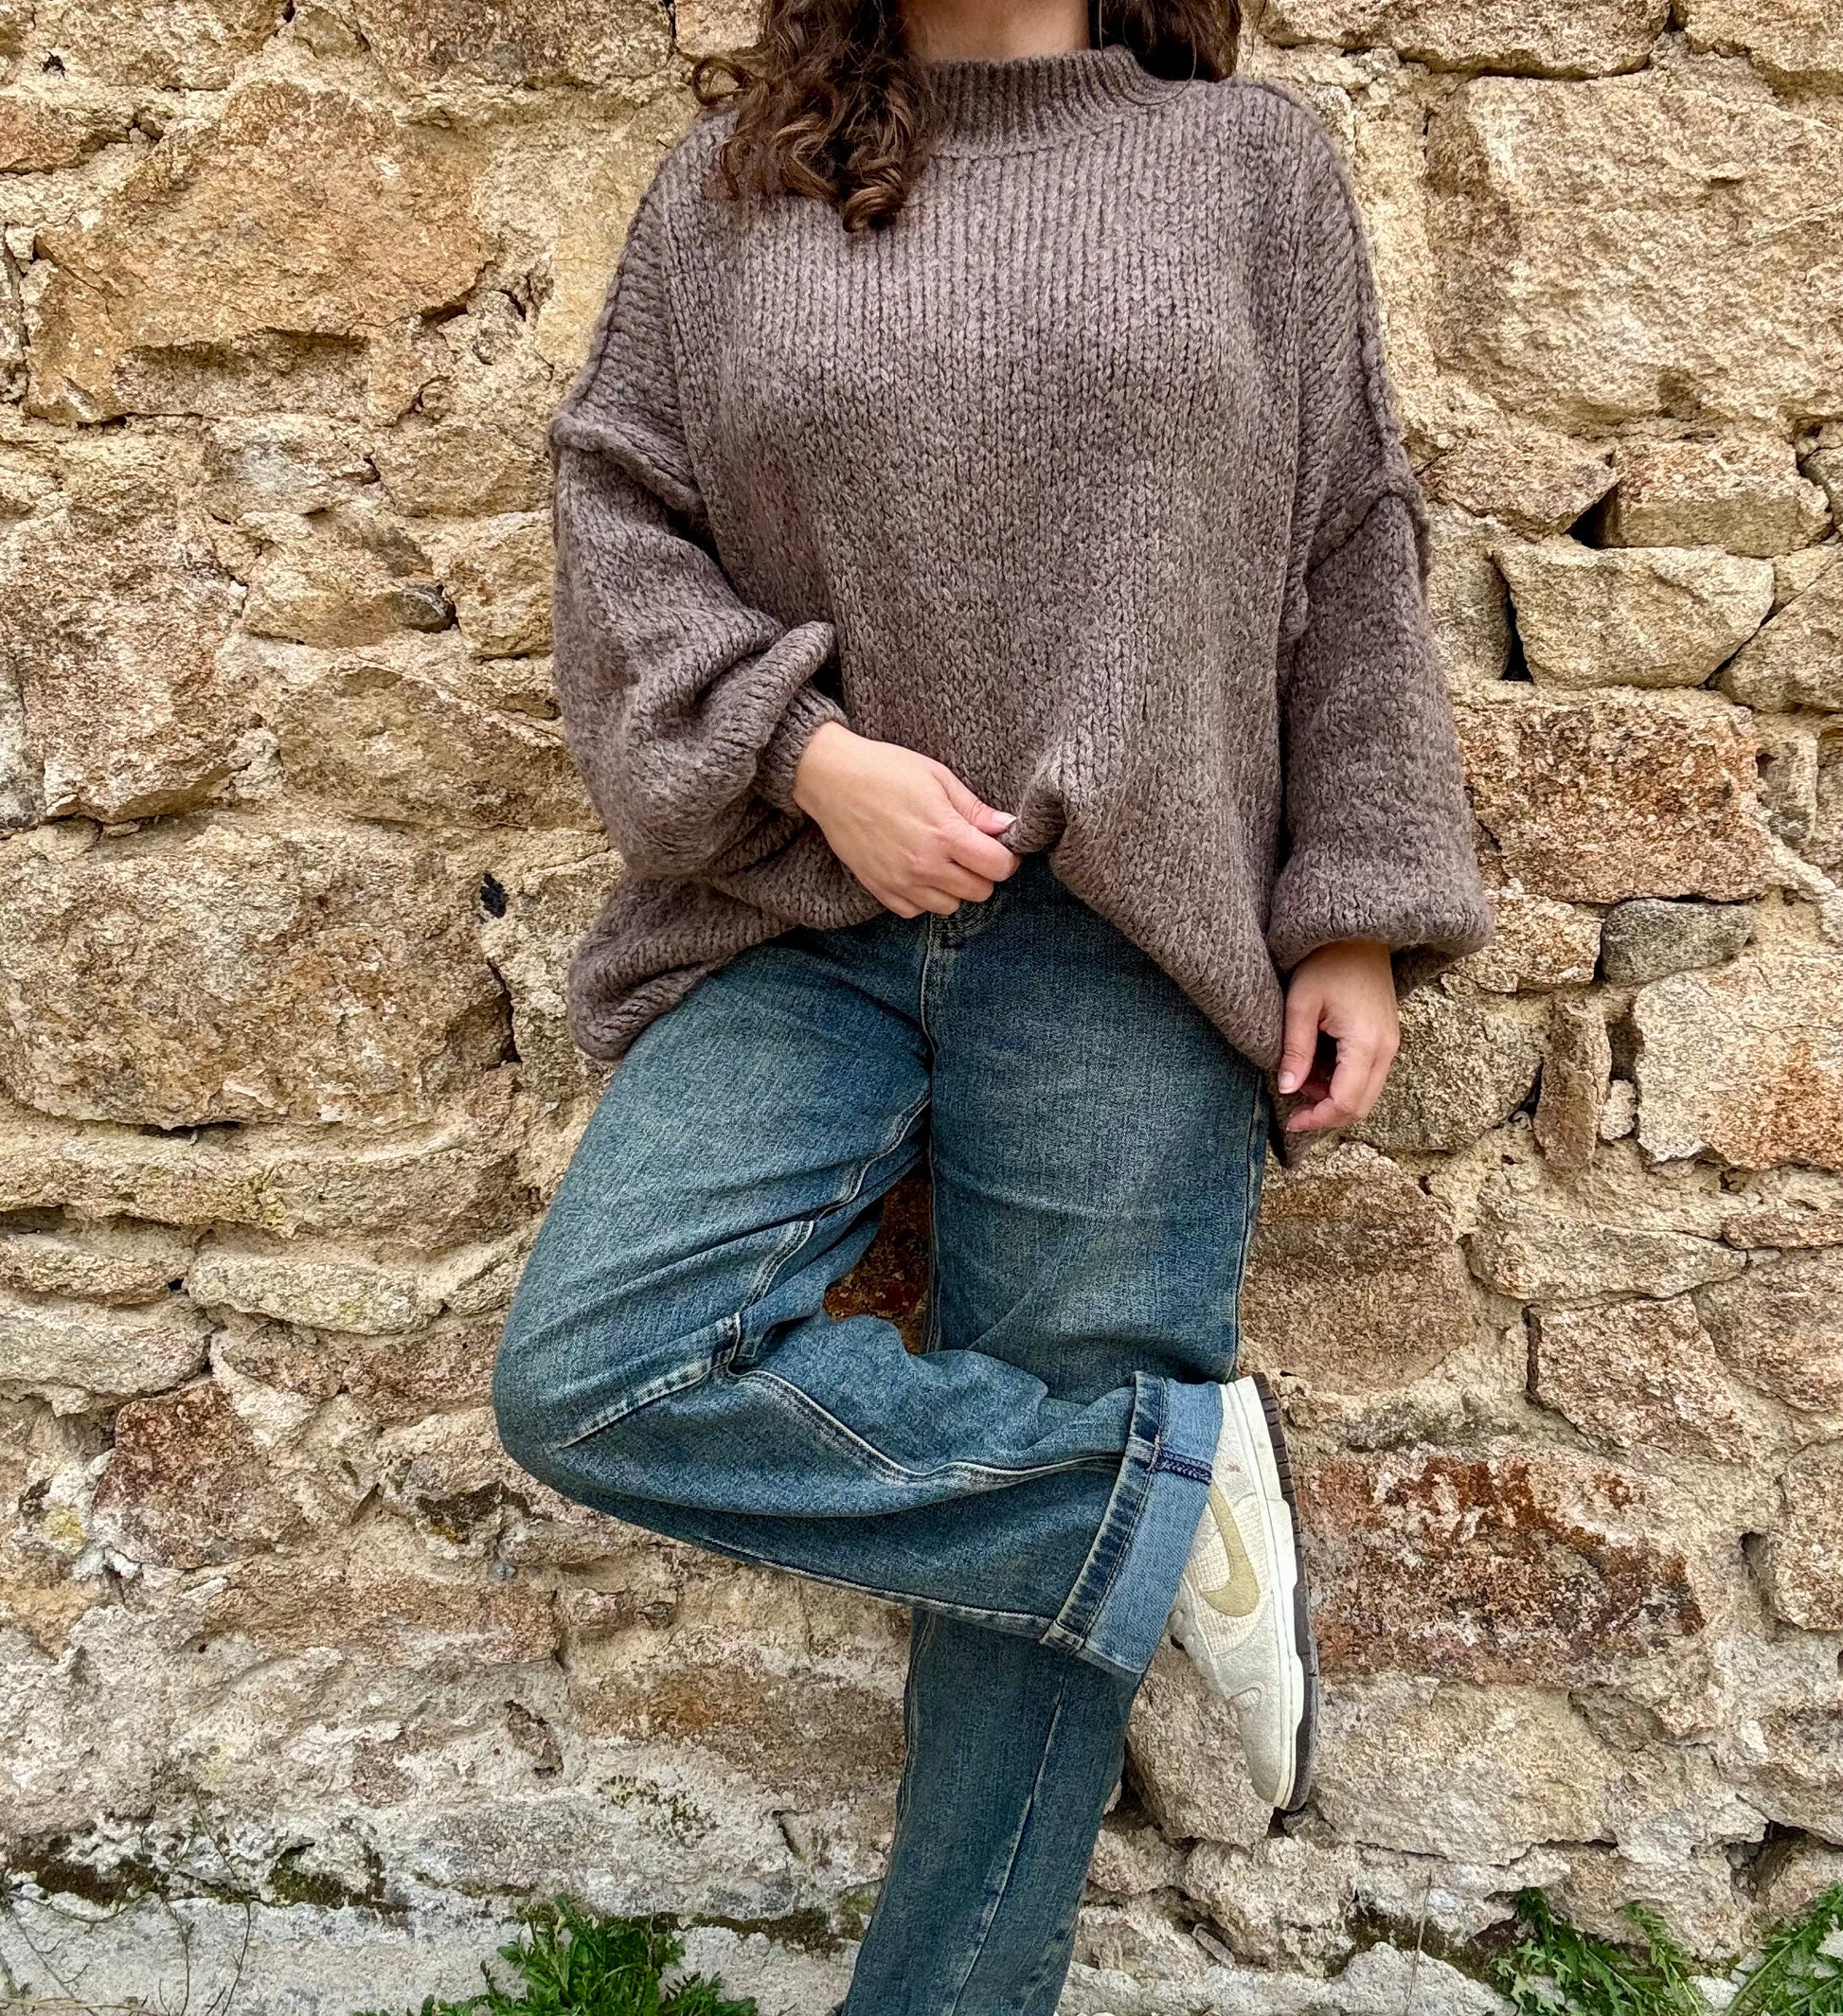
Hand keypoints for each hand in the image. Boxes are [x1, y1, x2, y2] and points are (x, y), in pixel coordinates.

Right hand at [792, 720, 1020, 916]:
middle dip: (982, 873)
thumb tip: (1007, 827)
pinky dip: (923, 898)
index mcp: (945, 834)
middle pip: (979, 892)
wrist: (832, 779)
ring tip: (942, 861)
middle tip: (970, 852)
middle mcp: (925, 865)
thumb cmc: (886, 770)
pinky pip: (915, 911)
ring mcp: (900, 881)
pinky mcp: (879, 889)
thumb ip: (974, 809)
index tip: (998, 848)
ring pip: (950, 906)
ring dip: (954, 888)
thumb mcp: (938, 778)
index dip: (1005, 858)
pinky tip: (918, 872)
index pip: (997, 867)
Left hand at [1276, 939, 1399, 1133]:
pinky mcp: (1386, 1037)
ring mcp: (1391, 1043)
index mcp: (1366, 1043)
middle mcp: (1386, 1048)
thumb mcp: (1300, 1004)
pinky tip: (1317, 1065)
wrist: (1358, 933)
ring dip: (1334, 1097)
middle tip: (1293, 1107)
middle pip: (1361, 1105)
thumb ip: (1295, 1050)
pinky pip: (1369, 1074)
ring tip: (1301, 1075)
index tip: (1290, 1120)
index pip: (1346, 1102)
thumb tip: (1287, 1089)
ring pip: (1366, 1093)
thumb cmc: (1327, 961)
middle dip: (1326, 1114)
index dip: (1317, 1119)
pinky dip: (1343, 1081)